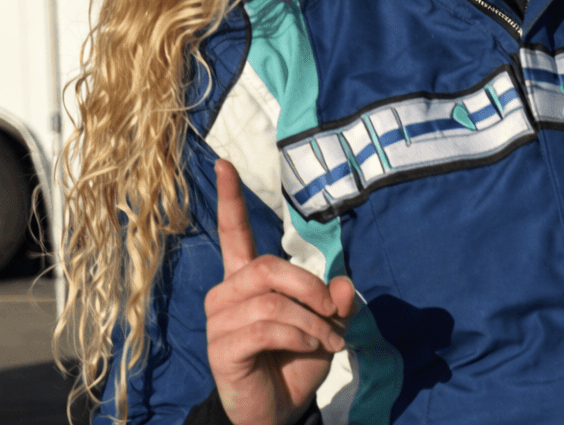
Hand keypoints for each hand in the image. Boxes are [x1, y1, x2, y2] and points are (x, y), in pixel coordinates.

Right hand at [205, 159, 356, 424]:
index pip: (234, 231)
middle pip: (268, 267)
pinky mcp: (221, 348)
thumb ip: (335, 299)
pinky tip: (311, 347)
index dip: (230, 198)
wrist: (278, 412)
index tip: (225, 164)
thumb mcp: (327, 324)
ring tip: (329, 340)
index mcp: (247, 278)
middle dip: (309, 287)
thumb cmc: (297, 360)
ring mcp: (220, 321)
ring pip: (271, 300)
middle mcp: (227, 293)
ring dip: (311, 321)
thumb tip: (343, 284)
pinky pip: (266, 327)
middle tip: (334, 313)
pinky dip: (300, 336)